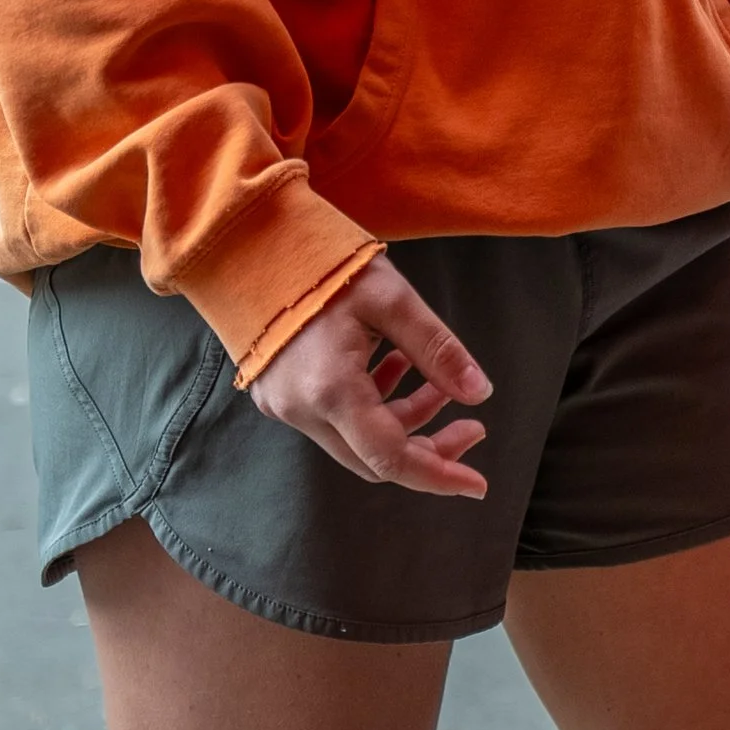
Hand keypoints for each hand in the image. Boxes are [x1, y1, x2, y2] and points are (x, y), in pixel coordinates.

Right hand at [250, 257, 492, 498]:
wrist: (250, 246)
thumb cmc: (323, 264)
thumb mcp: (393, 298)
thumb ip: (438, 350)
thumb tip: (479, 393)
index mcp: (331, 390)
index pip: (391, 458)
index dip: (438, 474)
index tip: (478, 483)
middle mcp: (302, 410)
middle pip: (376, 457)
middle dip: (430, 448)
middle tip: (473, 425)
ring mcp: (284, 405)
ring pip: (357, 440)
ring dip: (404, 421)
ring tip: (440, 386)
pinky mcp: (277, 394)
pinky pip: (335, 420)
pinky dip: (375, 406)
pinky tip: (396, 367)